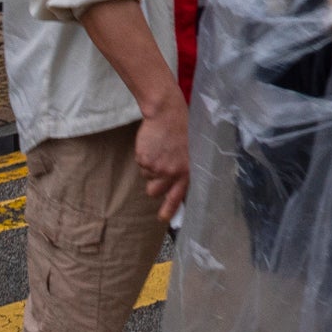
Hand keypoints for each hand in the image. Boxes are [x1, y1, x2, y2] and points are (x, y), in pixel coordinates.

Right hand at [132, 88, 191, 219]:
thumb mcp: (191, 152)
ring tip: (159, 150)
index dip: (169, 210)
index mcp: (186, 172)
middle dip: (153, 185)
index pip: (177, 197)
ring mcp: (156, 167)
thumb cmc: (182, 130)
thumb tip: (178, 187)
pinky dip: (144, 156)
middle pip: (154, 192)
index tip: (162, 218)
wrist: (167, 113)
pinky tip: (152, 144)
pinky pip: (140, 164)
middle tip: (157, 171)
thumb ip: (184, 170)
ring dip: (149, 167)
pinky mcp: (144, 159)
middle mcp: (171, 173)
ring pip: (146, 176)